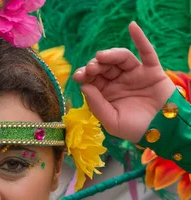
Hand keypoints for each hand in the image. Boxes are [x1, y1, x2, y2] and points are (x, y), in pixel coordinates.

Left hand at [73, 22, 175, 142]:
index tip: (79, 75)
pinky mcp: (151, 70)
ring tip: (101, 56)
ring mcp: (135, 74)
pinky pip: (146, 52)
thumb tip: (83, 86)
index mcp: (107, 94)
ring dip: (111, 55)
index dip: (86, 75)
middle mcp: (119, 81)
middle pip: (105, 67)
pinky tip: (132, 27)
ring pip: (121, 58)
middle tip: (91, 68)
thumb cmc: (134, 130)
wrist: (160, 132)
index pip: (94, 79)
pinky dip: (140, 38)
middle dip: (96, 65)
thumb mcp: (111, 121)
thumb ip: (97, 105)